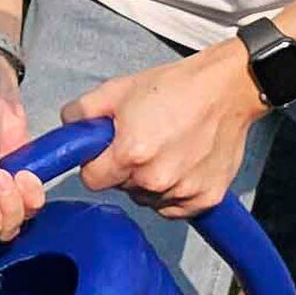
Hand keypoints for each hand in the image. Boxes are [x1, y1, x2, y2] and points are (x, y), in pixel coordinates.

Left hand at [70, 40, 261, 215]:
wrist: (226, 90)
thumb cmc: (177, 88)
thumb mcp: (119, 89)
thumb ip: (83, 111)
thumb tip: (69, 126)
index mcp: (130, 154)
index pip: (92, 179)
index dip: (96, 163)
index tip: (108, 151)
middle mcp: (155, 180)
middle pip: (121, 188)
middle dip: (125, 169)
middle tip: (143, 141)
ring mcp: (183, 192)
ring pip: (148, 199)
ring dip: (151, 182)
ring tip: (167, 150)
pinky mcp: (205, 199)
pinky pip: (175, 207)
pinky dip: (175, 191)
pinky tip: (182, 164)